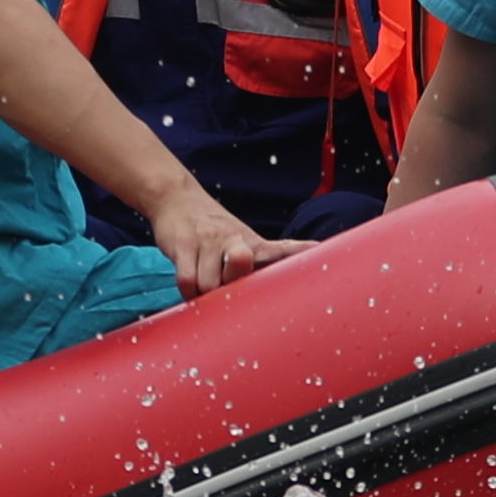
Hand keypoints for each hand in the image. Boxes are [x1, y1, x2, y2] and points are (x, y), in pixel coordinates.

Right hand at [152, 192, 300, 296]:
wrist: (177, 199)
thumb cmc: (213, 231)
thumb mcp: (241, 241)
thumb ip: (257, 265)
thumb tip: (272, 297)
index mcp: (252, 243)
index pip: (280, 250)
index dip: (300, 252)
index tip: (318, 252)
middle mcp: (233, 238)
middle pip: (240, 266)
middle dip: (232, 283)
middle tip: (224, 285)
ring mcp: (208, 240)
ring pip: (209, 284)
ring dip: (204, 293)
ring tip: (203, 283)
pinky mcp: (183, 244)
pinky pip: (187, 281)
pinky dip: (188, 291)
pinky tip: (190, 285)